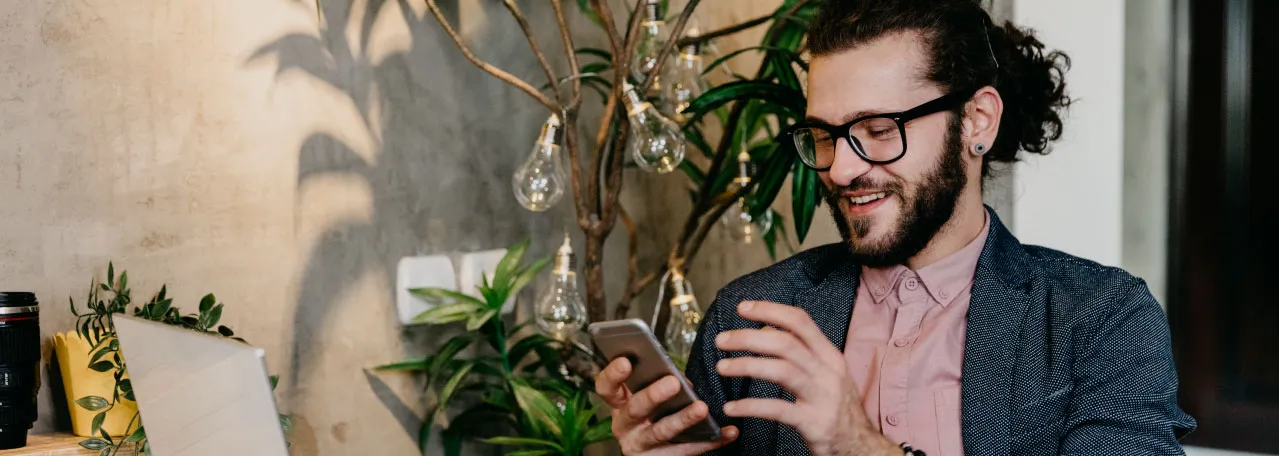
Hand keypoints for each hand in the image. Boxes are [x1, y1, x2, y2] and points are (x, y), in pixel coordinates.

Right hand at [595, 357, 738, 454]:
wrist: (652, 455)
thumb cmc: (653, 416)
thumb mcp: (646, 401)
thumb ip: (657, 384)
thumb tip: (684, 381)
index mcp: (619, 403)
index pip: (607, 387)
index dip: (613, 374)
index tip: (626, 361)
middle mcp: (625, 425)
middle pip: (635, 409)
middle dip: (653, 395)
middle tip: (673, 382)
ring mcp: (640, 445)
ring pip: (661, 432)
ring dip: (683, 419)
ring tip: (701, 408)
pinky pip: (686, 450)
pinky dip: (710, 441)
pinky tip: (727, 432)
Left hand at [714, 301, 898, 455]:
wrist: (861, 444)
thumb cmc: (837, 406)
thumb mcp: (827, 373)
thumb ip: (801, 351)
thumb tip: (766, 329)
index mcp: (829, 355)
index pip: (799, 321)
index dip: (769, 310)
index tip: (742, 308)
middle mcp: (827, 372)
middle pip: (785, 343)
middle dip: (748, 337)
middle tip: (722, 340)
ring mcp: (822, 397)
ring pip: (781, 371)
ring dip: (746, 366)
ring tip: (722, 368)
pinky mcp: (813, 422)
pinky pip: (777, 410)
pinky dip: (750, 406)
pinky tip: (732, 408)